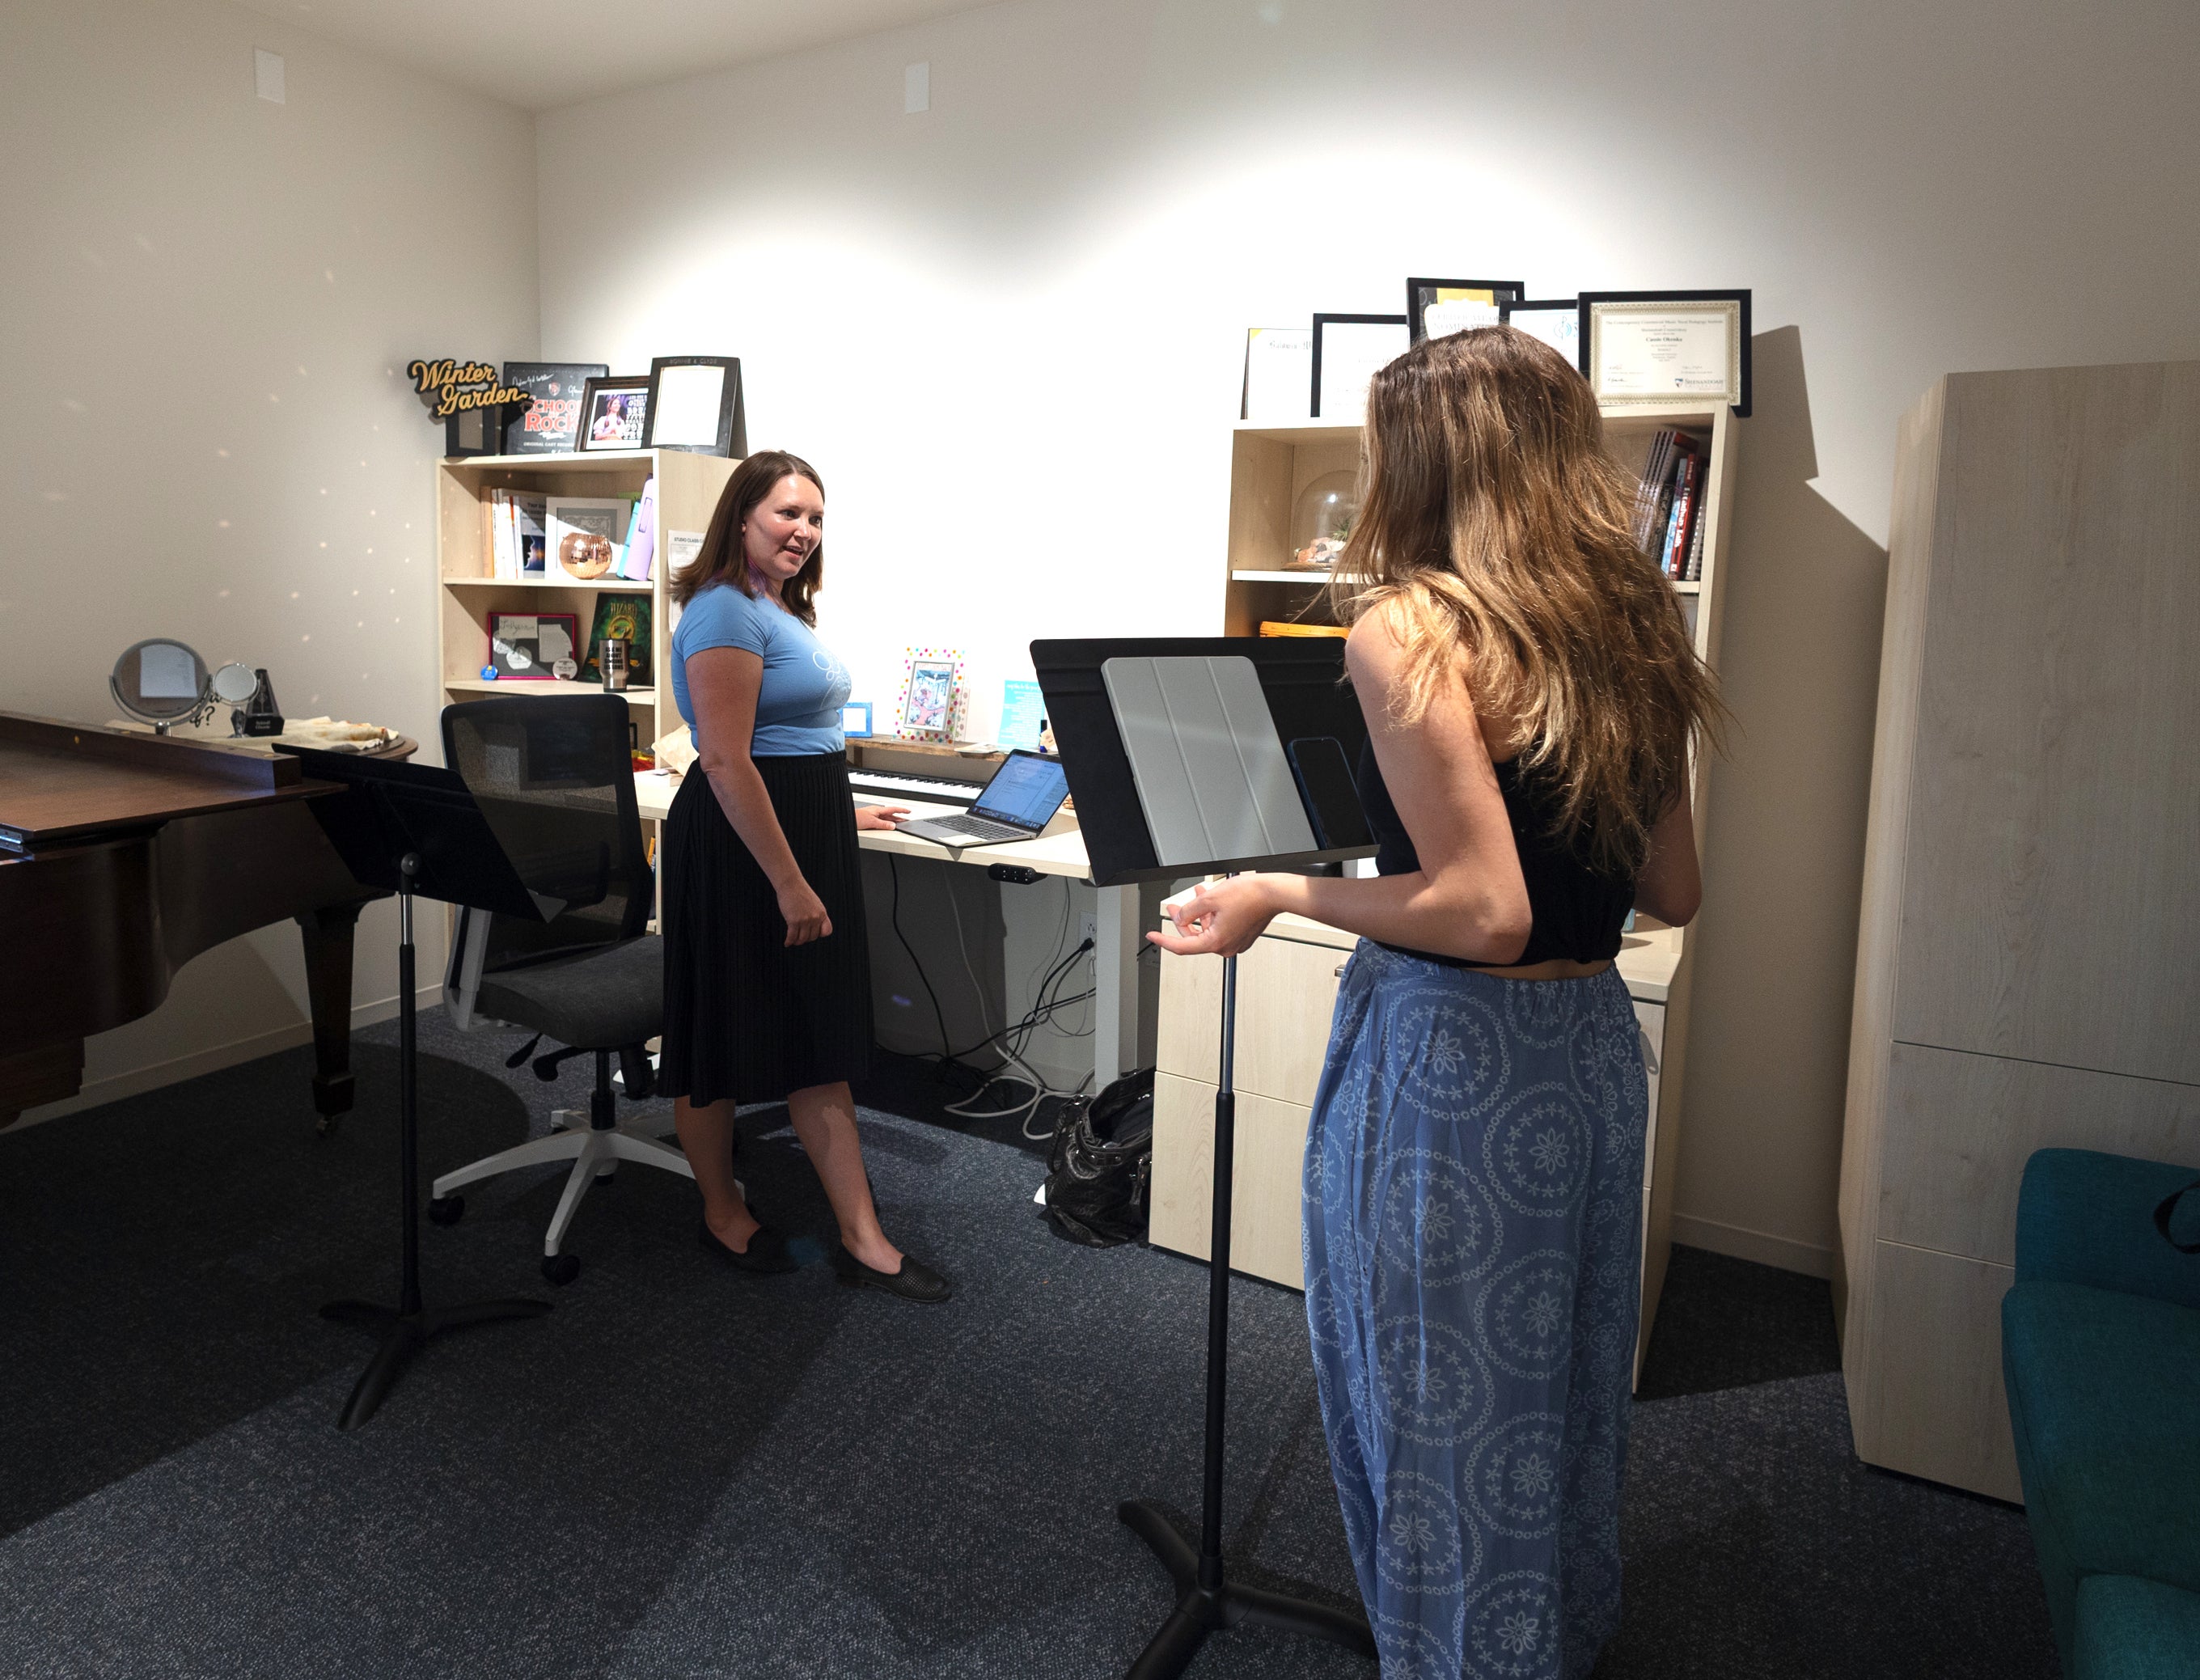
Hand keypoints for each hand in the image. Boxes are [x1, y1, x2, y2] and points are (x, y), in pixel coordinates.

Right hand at [776, 878, 831, 945]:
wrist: (790, 884)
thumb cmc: (800, 893)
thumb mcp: (814, 903)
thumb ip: (816, 914)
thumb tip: (813, 927)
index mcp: (822, 913)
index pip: (827, 931)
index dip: (819, 934)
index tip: (812, 934)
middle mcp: (815, 918)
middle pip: (812, 937)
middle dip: (806, 939)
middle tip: (799, 938)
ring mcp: (805, 920)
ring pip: (802, 939)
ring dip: (797, 942)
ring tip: (793, 941)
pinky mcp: (794, 921)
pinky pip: (792, 936)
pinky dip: (789, 941)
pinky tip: (786, 943)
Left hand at [853, 803, 910, 831]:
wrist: (847, 818)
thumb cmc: (856, 818)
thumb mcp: (872, 822)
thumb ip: (883, 825)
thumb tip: (893, 826)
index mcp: (878, 810)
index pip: (893, 809)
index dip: (902, 810)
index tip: (908, 811)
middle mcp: (876, 812)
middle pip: (890, 814)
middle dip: (899, 817)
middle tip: (906, 820)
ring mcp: (873, 815)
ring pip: (886, 818)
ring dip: (893, 821)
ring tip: (899, 824)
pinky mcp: (870, 819)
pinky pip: (881, 821)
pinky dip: (886, 823)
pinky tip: (887, 826)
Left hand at [1146, 877, 1279, 958]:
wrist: (1273, 893)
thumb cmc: (1250, 895)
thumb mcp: (1209, 899)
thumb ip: (1188, 911)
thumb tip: (1180, 917)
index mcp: (1216, 942)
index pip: (1181, 946)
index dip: (1163, 941)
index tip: (1152, 937)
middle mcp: (1226, 946)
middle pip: (1194, 937)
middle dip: (1183, 919)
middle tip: (1175, 907)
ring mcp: (1235, 942)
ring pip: (1208, 930)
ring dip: (1199, 913)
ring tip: (1197, 894)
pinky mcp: (1242, 935)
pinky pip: (1220, 928)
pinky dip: (1212, 915)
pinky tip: (1210, 901)